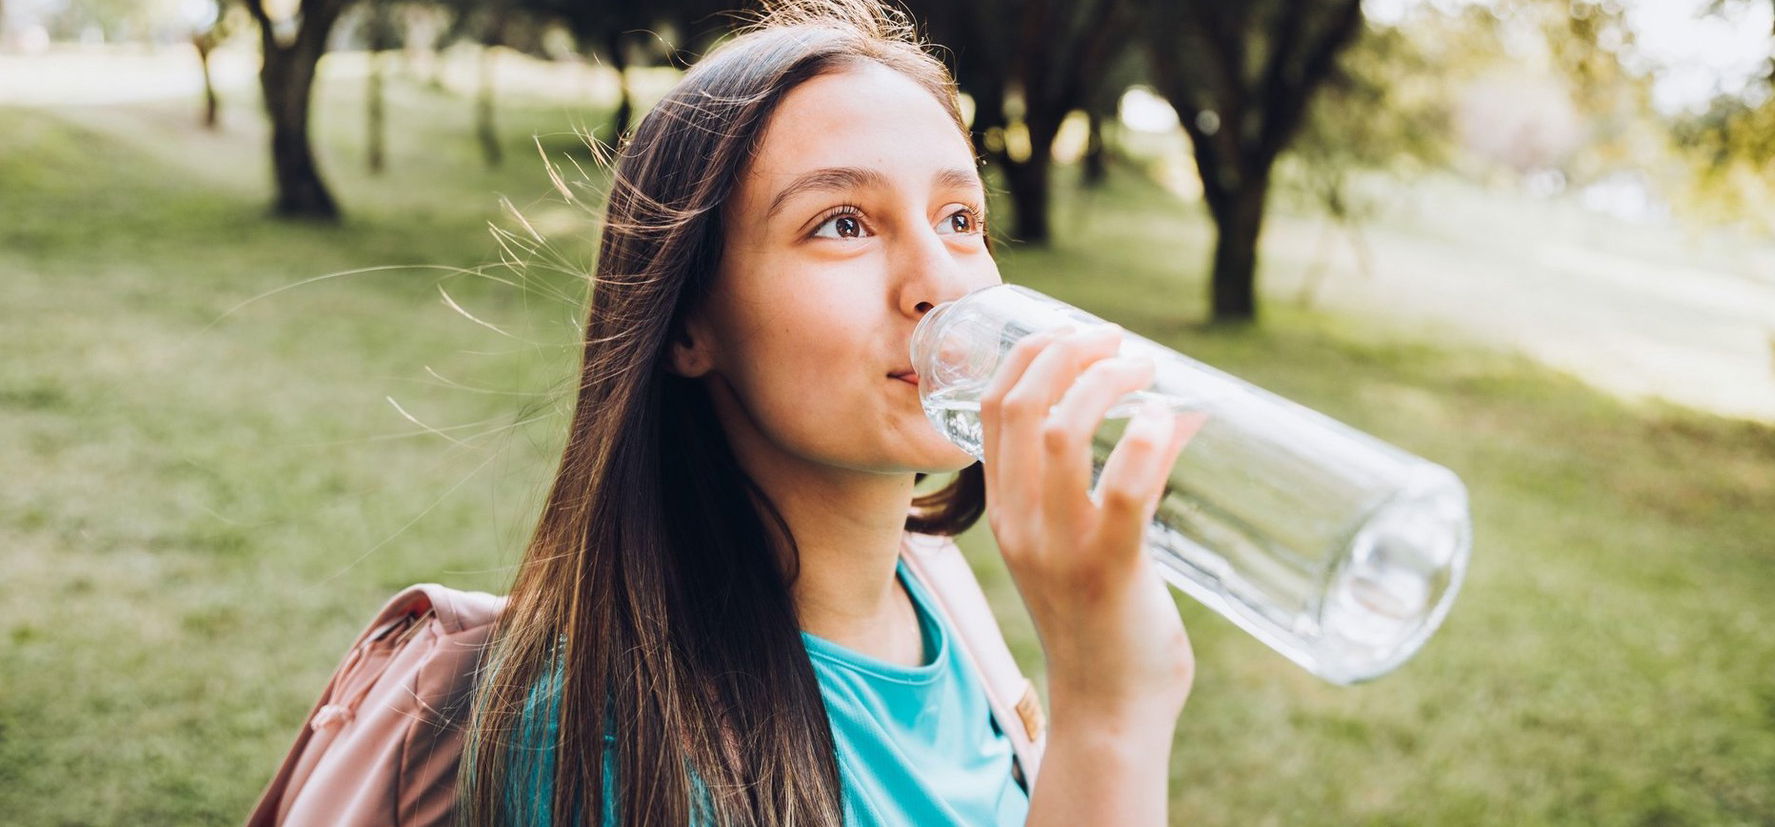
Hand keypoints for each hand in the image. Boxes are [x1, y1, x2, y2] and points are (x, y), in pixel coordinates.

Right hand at [978, 324, 1206, 723]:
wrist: (1108, 714)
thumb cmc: (1102, 627)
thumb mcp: (1068, 549)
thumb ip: (1091, 495)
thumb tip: (1160, 422)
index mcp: (1004, 513)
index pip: (995, 408)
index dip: (1031, 354)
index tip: (1076, 334)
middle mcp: (1021, 523)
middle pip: (1021, 405)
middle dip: (1068, 351)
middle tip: (1116, 341)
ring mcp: (1062, 546)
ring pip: (1065, 432)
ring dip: (1107, 382)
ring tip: (1145, 369)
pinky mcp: (1111, 569)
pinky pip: (1126, 491)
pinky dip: (1148, 442)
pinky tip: (1168, 419)